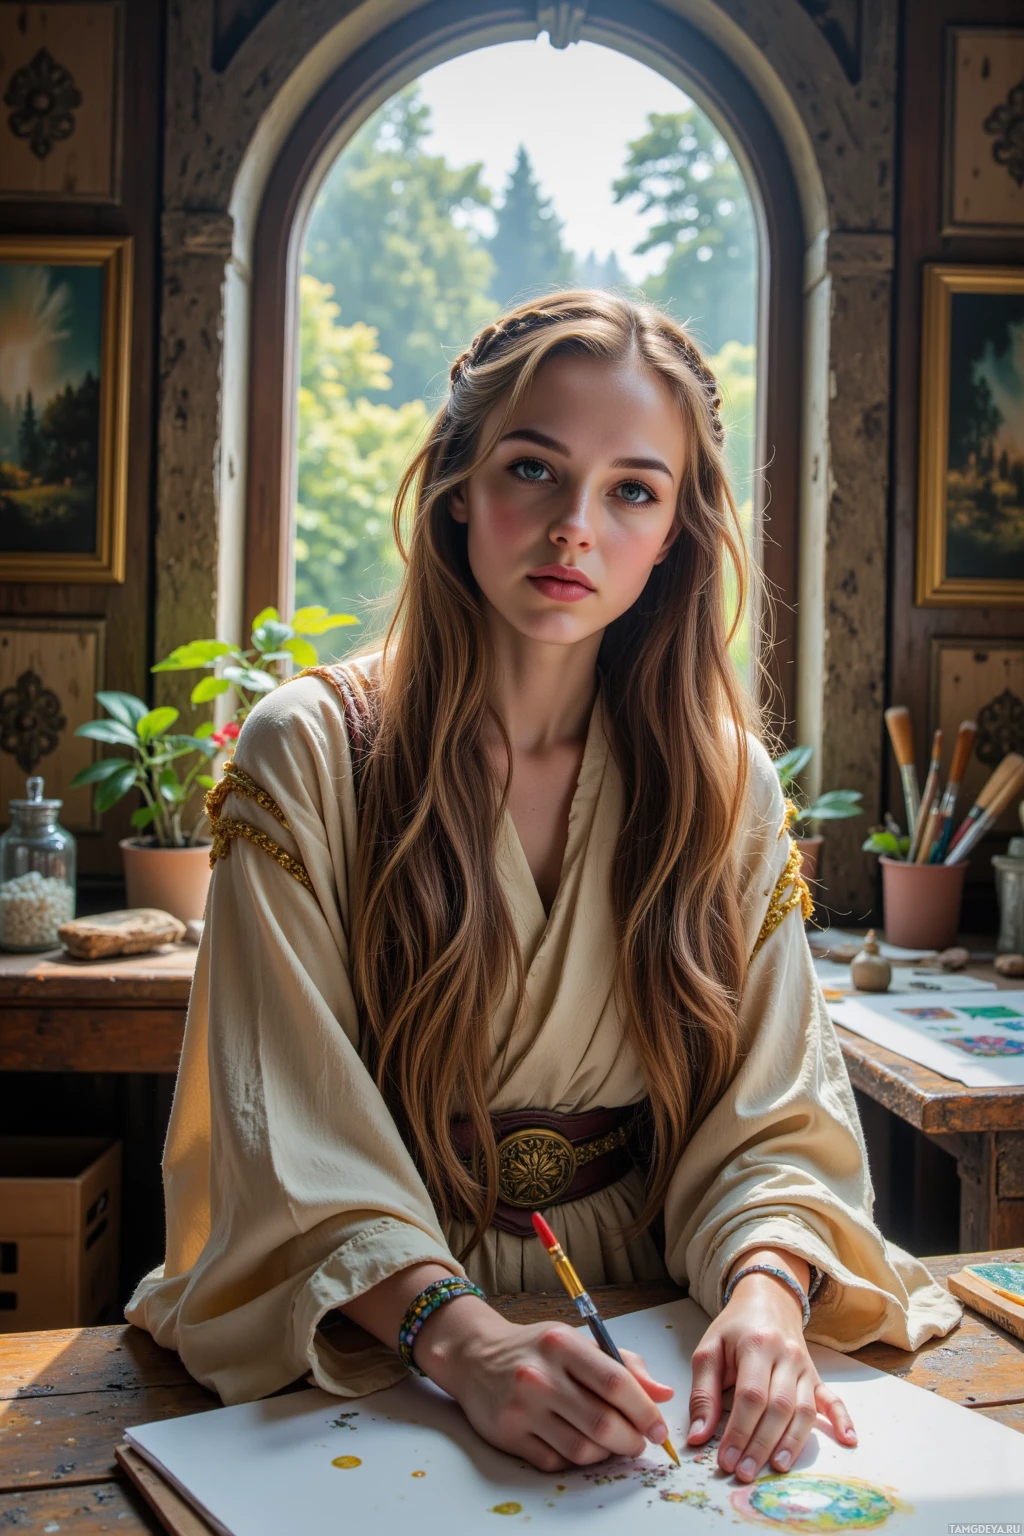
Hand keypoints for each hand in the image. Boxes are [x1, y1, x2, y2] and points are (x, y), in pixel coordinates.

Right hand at [416, 1296, 674, 1471]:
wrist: (475, 1355)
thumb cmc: (536, 1348)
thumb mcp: (577, 1340)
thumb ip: (624, 1364)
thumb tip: (664, 1393)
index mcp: (562, 1344)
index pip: (616, 1383)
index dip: (644, 1411)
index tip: (658, 1428)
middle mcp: (540, 1375)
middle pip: (602, 1423)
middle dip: (631, 1440)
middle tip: (639, 1442)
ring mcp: (521, 1408)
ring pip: (581, 1450)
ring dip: (606, 1454)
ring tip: (611, 1443)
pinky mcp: (508, 1435)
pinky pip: (556, 1462)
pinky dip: (575, 1460)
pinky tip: (579, 1444)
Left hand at [687, 1269, 855, 1481]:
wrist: (767, 1299)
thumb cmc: (735, 1329)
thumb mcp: (709, 1351)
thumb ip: (702, 1394)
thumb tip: (698, 1437)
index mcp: (756, 1345)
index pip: (751, 1396)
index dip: (739, 1431)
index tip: (726, 1459)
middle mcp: (786, 1356)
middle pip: (779, 1407)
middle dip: (761, 1444)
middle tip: (744, 1472)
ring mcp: (805, 1367)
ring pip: (804, 1410)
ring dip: (791, 1443)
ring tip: (776, 1468)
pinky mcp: (817, 1377)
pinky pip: (833, 1400)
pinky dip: (842, 1420)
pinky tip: (847, 1441)